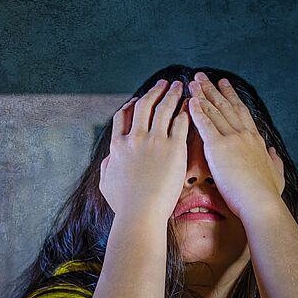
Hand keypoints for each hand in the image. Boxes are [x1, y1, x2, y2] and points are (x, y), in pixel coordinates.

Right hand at [99, 79, 189, 222]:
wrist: (140, 213)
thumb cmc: (124, 205)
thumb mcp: (106, 183)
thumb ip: (107, 166)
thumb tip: (110, 158)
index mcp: (118, 146)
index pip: (123, 116)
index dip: (131, 105)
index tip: (138, 100)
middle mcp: (134, 138)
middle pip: (144, 105)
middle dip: (154, 91)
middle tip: (164, 84)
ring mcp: (154, 141)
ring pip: (163, 108)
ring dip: (172, 94)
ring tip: (180, 87)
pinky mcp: (173, 148)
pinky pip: (181, 122)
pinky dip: (186, 111)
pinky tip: (191, 106)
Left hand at [187, 72, 284, 220]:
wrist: (260, 202)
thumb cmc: (267, 194)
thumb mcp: (277, 173)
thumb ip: (274, 161)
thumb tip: (274, 152)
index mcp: (256, 140)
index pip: (241, 113)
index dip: (231, 98)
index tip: (224, 85)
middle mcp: (244, 134)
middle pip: (226, 106)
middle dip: (213, 90)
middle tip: (203, 76)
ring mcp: (232, 138)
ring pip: (215, 111)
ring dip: (203, 95)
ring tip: (193, 81)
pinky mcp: (219, 147)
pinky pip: (205, 124)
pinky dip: (197, 111)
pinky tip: (190, 100)